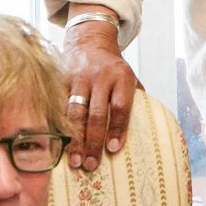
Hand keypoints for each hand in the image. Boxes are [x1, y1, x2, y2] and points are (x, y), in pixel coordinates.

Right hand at [63, 25, 140, 170]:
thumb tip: (147, 132)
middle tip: (92, 165)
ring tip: (75, 161)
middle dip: (93, 142)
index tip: (113, 150)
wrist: (89, 41)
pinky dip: (58, 128)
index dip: (117, 129)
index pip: (120, 106)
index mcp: (121, 77)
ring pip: (74, 113)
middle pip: (96, 114)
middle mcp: (99, 77)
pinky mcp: (61, 80)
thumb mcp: (130, 78)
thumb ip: (135, 100)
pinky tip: (58, 145)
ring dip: (74, 140)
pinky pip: (58, 107)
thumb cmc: (113, 68)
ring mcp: (78, 79)